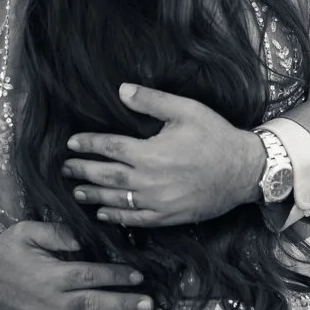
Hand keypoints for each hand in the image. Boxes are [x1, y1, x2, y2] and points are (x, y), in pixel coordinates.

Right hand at [0, 219, 150, 309]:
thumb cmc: (5, 252)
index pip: (90, 274)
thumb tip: (81, 239)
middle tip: (147, 305)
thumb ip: (55, 233)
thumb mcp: (26, 232)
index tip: (138, 276)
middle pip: (92, 303)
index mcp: (53, 274)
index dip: (116, 275)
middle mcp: (51, 300)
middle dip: (121, 304)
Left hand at [65, 84, 263, 227]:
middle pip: (106, 176)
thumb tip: (121, 90)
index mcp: (150, 153)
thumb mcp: (186, 110)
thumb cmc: (216, 137)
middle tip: (65, 169)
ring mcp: (158, 202)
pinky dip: (117, 216)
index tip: (71, 143)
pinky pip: (136, 219)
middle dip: (83, 171)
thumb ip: (151, 101)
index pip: (109, 147)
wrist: (244, 171)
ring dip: (94, 196)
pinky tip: (104, 213)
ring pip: (117, 200)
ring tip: (76, 191)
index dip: (88, 144)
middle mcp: (149, 181)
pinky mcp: (168, 216)